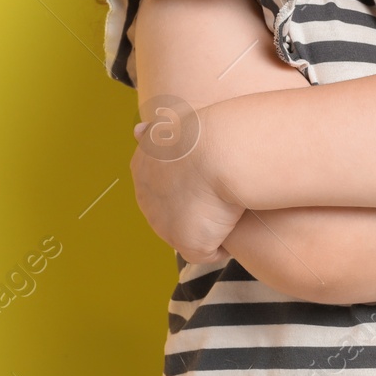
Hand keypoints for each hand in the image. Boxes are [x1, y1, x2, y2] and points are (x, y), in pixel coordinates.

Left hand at [130, 106, 243, 263]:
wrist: (220, 151)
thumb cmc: (204, 132)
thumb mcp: (171, 124)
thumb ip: (155, 131)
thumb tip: (138, 132)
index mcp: (143, 170)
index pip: (162, 184)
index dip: (188, 181)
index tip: (209, 172)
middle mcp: (148, 202)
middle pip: (175, 211)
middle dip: (196, 206)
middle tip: (222, 189)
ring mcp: (166, 227)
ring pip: (193, 232)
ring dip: (210, 224)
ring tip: (231, 208)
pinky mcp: (190, 244)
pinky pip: (211, 251)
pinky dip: (224, 242)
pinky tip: (237, 224)